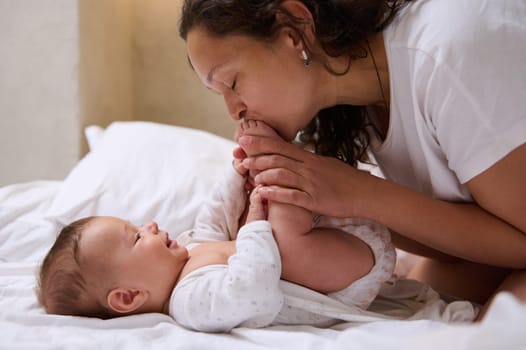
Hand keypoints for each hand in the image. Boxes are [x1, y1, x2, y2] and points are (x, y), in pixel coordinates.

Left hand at [238, 134, 378, 217]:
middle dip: (257, 157)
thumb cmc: (345, 180)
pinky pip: (292, 195)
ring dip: (264, 175)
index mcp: (310, 159)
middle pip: (278, 158)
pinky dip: (276, 193)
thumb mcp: (325, 165)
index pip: (281, 146)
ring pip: (283, 175)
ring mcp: (312, 184)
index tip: (244, 138)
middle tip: (241, 157)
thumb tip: (293, 157)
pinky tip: (264, 193)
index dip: (261, 142)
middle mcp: (308, 168)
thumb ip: (307, 161)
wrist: (366, 193)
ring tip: (251, 176)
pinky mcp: (315, 200)